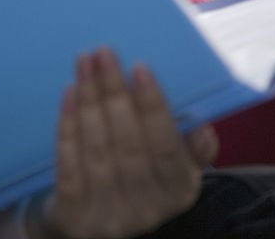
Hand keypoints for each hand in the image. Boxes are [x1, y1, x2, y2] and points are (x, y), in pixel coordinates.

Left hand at [44, 48, 217, 238]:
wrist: (90, 222)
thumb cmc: (136, 177)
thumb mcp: (171, 168)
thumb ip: (189, 148)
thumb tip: (206, 131)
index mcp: (177, 191)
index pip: (168, 149)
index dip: (153, 108)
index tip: (140, 67)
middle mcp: (146, 209)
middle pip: (129, 145)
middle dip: (115, 93)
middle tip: (104, 53)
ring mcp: (108, 215)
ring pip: (98, 152)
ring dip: (90, 101)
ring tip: (84, 63)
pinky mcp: (75, 217)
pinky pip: (69, 167)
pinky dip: (68, 128)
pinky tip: (69, 95)